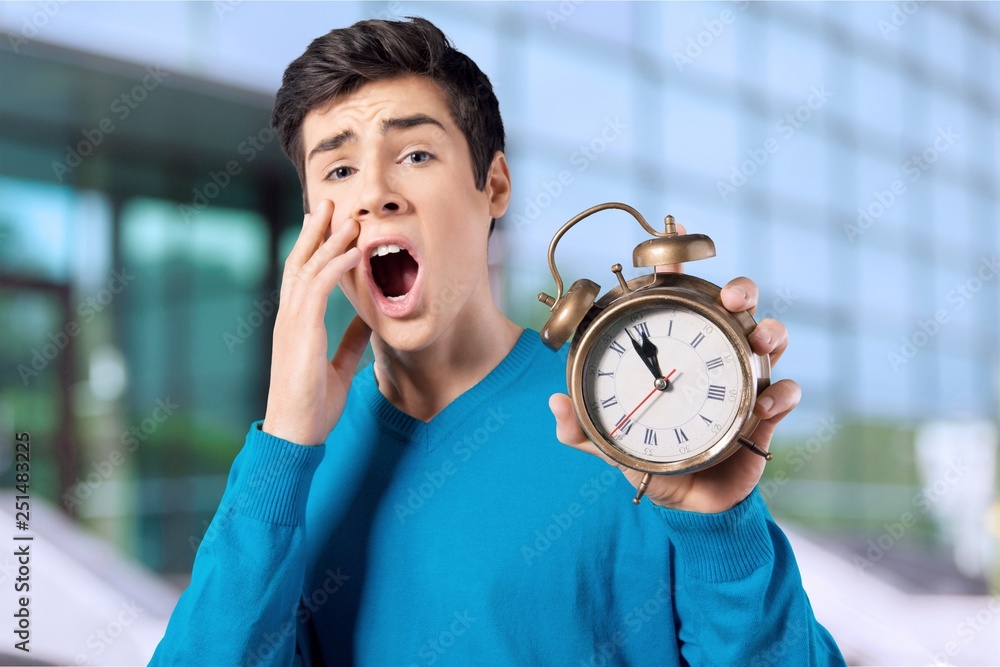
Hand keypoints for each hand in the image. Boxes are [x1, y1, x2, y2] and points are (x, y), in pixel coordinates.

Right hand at [262, 200, 370, 445]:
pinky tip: (353, 252)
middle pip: (300, 261)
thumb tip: (367, 320)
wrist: (295, 435)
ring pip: (309, 269)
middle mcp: (289, 317)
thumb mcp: (339, 366)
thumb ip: (350, 341)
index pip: (303, 275)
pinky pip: (317, 290)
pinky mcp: (300, 332)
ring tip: (348, 216)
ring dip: (330, 240)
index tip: (331, 224)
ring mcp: (291, 323)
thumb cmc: (313, 406)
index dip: (316, 247)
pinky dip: (336, 267)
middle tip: (330, 202)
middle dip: (316, 230)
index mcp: (296, 324)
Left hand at [549, 226, 797, 512]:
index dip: (676, 269)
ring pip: (770, 339)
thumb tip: (554, 405)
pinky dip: (782, 394)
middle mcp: (713, 356)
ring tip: (760, 342)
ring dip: (770, 332)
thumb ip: (580, 428)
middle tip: (733, 297)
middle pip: (737, 306)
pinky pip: (786, 392)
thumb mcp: (608, 440)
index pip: (677, 300)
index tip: (671, 246)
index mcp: (674, 353)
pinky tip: (766, 406)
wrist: (686, 503)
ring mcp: (745, 380)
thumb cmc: (648, 458)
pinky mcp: (767, 412)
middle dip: (741, 290)